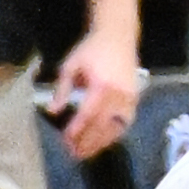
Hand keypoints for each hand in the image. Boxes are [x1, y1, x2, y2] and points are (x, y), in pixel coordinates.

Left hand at [49, 33, 142, 158]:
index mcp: (102, 85)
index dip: (77, 130)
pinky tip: (103, 141)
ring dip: (100, 143)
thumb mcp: (71, 65)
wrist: (118, 35)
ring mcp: (129, 97)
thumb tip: (53, 111)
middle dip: (87, 141)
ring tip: (86, 153)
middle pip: (102, 125)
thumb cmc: (92, 49)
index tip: (66, 140)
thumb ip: (62, 89)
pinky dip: (114, 134)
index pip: (88, 114)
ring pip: (115, 127)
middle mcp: (119, 94)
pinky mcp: (134, 98)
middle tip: (73, 153)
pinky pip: (125, 123)